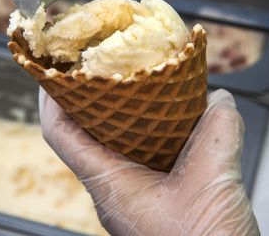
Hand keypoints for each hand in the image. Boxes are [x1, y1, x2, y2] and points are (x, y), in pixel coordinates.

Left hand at [39, 88, 259, 235]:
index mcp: (109, 185)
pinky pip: (139, 157)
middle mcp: (113, 189)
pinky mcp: (153, 199)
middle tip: (94, 69)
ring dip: (118, 116)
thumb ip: (217, 134)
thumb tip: (217, 100)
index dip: (51, 100)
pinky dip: (145, 133)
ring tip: (129, 86)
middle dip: (86, 100)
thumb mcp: (212, 181)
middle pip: (83, 135)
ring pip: (112, 146)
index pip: (60, 134)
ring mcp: (131, 195)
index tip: (52, 71)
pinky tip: (168, 120)